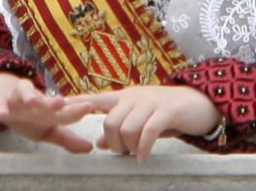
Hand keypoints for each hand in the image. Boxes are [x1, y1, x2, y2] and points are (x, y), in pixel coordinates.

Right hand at [0, 72, 93, 152]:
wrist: (1, 102)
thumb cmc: (29, 117)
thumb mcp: (48, 130)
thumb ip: (67, 139)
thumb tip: (90, 148)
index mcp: (49, 111)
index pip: (64, 111)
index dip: (76, 110)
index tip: (89, 107)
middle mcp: (36, 102)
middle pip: (46, 101)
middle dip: (53, 102)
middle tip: (62, 103)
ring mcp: (18, 99)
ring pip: (23, 94)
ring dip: (29, 97)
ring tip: (33, 101)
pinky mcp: (0, 102)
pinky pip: (0, 104)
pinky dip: (1, 108)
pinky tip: (3, 113)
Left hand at [66, 85, 221, 161]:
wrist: (199, 102)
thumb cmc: (165, 112)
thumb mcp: (140, 118)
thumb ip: (120, 128)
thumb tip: (98, 143)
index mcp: (125, 97)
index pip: (95, 98)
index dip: (76, 103)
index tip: (57, 107)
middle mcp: (134, 96)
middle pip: (110, 121)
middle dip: (112, 142)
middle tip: (122, 152)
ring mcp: (150, 102)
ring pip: (127, 127)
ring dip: (128, 147)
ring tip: (135, 154)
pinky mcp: (166, 111)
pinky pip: (148, 131)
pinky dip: (143, 148)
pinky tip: (143, 157)